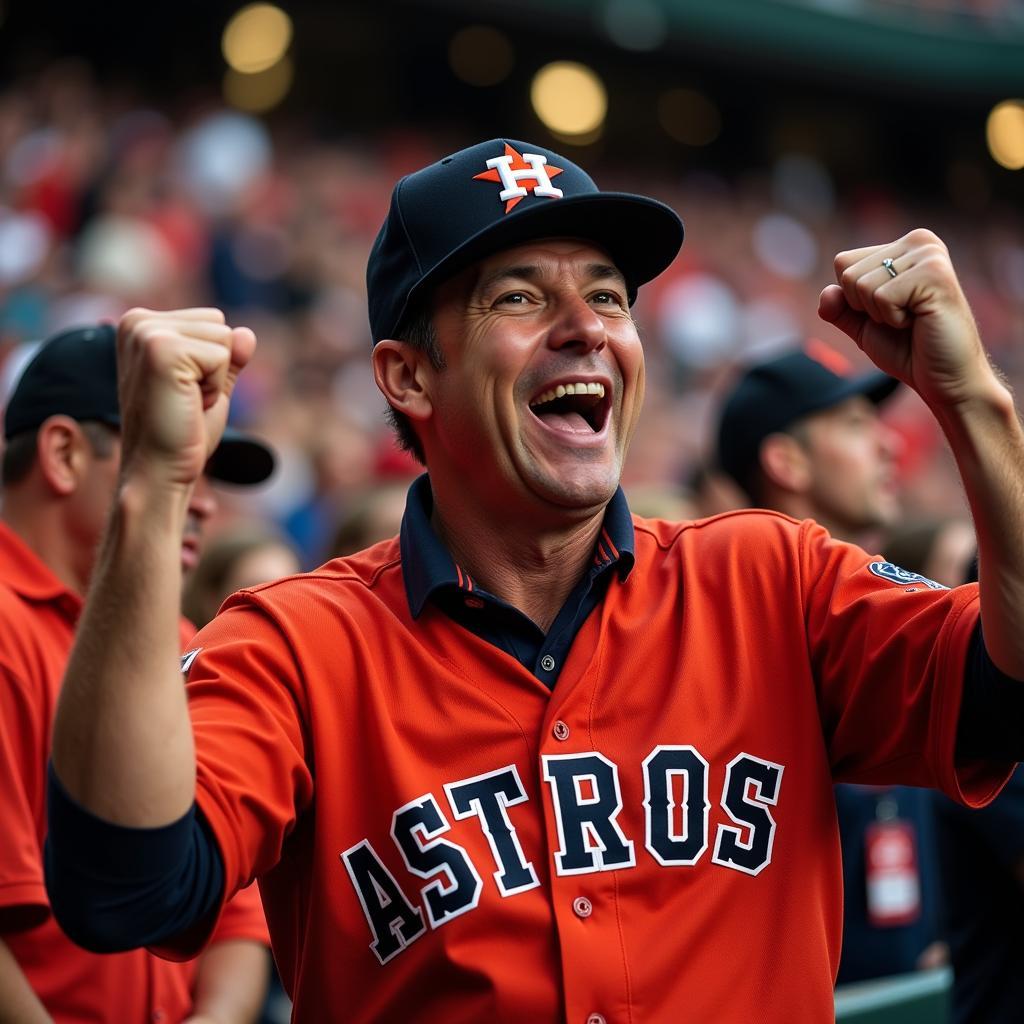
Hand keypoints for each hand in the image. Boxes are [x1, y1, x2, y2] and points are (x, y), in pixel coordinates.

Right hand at [116, 308, 255, 489]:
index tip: (184, 391)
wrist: (159, 470)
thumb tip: (247, 333)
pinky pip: (222, 356)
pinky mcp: (160, 348)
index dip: (212, 364)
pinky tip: (188, 405)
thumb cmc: (182, 432)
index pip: (213, 321)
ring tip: (185, 402)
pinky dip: (215, 388)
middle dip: (216, 369)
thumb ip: (228, 358)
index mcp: (141, 324)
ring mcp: (145, 332)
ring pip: (224, 338)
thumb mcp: (211, 386)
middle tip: (186, 400)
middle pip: (220, 326)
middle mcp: (137, 321)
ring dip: (216, 379)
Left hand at [818, 228, 997, 410]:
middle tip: (902, 319)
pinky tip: (920, 320)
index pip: (843, 263)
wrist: (944, 378)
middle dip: (865, 308)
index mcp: (903, 247)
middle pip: (847, 272)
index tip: (888, 312)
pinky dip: (893, 319)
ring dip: (880, 315)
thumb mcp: (863, 326)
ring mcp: (929, 254)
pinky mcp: (935, 274)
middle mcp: (919, 241)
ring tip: (912, 319)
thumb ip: (840, 308)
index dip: (853, 299)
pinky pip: (881, 297)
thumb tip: (827, 293)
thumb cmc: (908, 350)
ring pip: (861, 285)